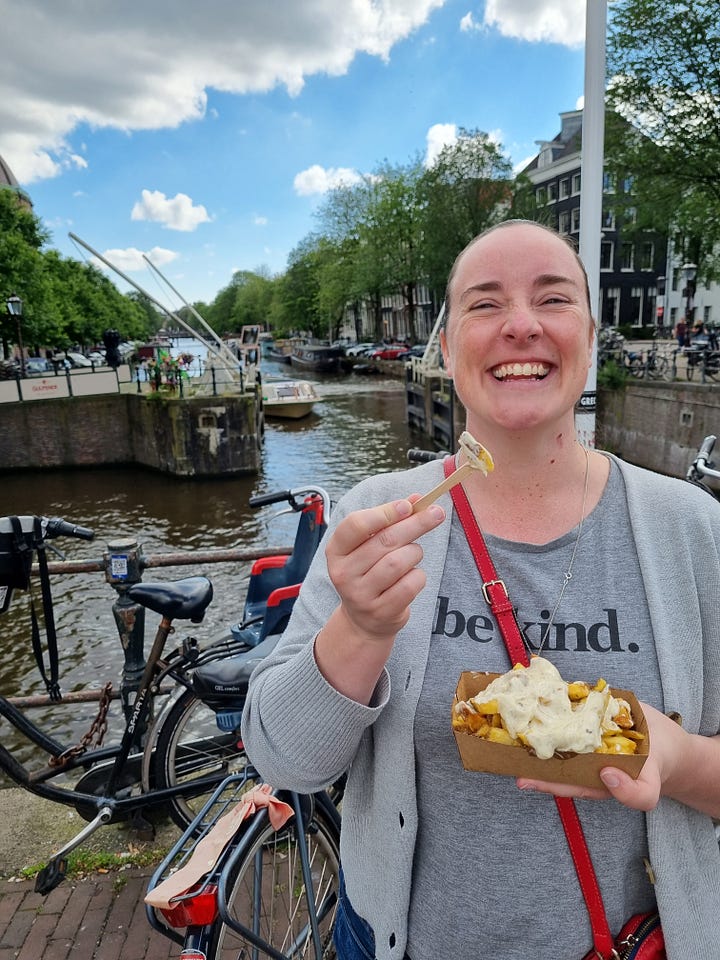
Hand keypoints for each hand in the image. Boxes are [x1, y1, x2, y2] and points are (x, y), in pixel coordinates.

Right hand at [325, 497, 444, 645]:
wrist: (364, 620)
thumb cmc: (370, 572)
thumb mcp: (370, 545)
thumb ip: (390, 520)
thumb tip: (417, 499)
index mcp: (336, 550)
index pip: (356, 524)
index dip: (384, 512)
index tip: (408, 505)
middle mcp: (343, 573)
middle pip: (385, 540)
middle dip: (415, 524)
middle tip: (436, 513)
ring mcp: (360, 595)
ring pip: (399, 562)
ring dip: (415, 552)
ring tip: (413, 554)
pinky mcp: (381, 611)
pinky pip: (410, 584)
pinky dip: (418, 575)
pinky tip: (412, 576)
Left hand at [516, 703, 686, 811]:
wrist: (666, 743)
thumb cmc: (651, 771)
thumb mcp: (647, 790)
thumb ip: (633, 795)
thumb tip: (606, 775)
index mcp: (586, 777)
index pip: (559, 781)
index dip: (540, 780)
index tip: (521, 777)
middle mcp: (577, 754)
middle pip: (549, 752)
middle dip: (528, 748)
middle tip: (504, 741)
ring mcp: (580, 730)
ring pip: (554, 725)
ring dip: (536, 718)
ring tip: (514, 710)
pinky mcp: (587, 709)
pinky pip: (569, 703)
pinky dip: (557, 696)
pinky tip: (541, 687)